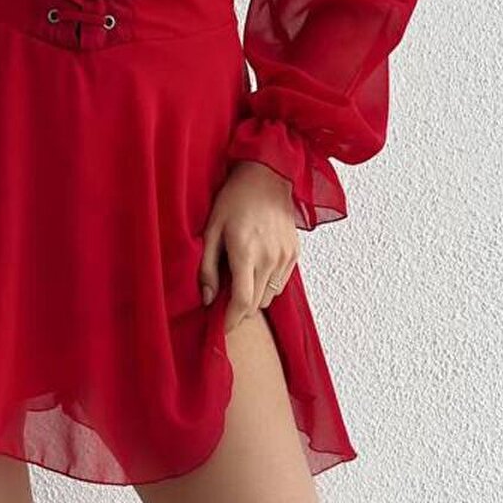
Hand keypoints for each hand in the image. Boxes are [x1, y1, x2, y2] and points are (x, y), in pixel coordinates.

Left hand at [199, 161, 299, 328]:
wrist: (267, 176)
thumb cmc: (234, 198)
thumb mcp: (212, 229)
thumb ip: (208, 267)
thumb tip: (208, 299)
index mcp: (246, 252)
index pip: (242, 302)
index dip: (231, 321)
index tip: (221, 327)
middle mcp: (270, 258)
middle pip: (256, 305)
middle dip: (238, 311)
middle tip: (223, 302)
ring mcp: (285, 257)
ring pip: (269, 297)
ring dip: (253, 298)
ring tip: (239, 282)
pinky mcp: (294, 254)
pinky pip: (280, 284)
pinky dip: (266, 286)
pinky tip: (255, 270)